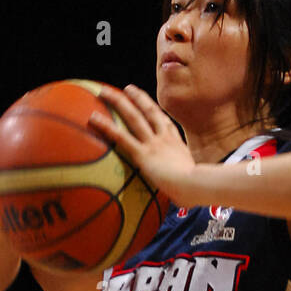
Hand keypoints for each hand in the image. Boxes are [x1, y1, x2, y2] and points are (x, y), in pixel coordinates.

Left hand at [89, 84, 197, 205]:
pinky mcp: (143, 153)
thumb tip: (183, 201)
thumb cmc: (197, 191)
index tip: (148, 104)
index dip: (156, 112)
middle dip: (138, 97)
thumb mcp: (192, 184)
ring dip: (118, 102)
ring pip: (134, 116)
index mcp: (177, 144)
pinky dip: (106, 126)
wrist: (196, 185)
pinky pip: (121, 137)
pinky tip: (93, 118)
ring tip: (104, 92)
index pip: (165, 124)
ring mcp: (153, 143)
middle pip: (149, 111)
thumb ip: (183, 187)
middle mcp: (165, 138)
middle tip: (127, 89)